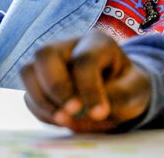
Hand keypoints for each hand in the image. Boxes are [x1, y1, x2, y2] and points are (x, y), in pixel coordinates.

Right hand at [21, 30, 151, 132]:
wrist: (118, 94)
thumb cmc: (127, 87)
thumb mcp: (136, 91)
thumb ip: (119, 96)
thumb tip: (86, 109)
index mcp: (97, 42)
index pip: (84, 59)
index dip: (89, 88)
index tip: (99, 113)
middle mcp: (68, 46)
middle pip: (44, 54)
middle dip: (56, 88)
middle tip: (73, 112)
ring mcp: (50, 62)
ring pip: (27, 71)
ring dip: (42, 101)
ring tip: (65, 120)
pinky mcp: (39, 82)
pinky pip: (28, 95)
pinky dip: (41, 112)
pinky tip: (62, 120)